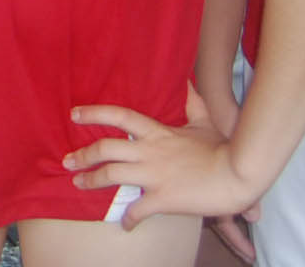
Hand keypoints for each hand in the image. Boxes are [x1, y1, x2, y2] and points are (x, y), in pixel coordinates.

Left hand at [62, 96, 254, 227]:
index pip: (118, 116)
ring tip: (78, 184)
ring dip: (91, 181)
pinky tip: (125, 224)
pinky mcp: (163, 199)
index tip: (74, 115)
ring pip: (112, 176)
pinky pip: (138, 210)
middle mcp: (150, 151)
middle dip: (82, 155)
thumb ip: (192, 103)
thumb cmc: (222, 149)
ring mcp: (154, 175)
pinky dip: (128, 218)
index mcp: (157, 132)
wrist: (238, 174)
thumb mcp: (205, 122)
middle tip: (66, 161)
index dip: (93, 113)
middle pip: (106, 149)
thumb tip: (187, 81)